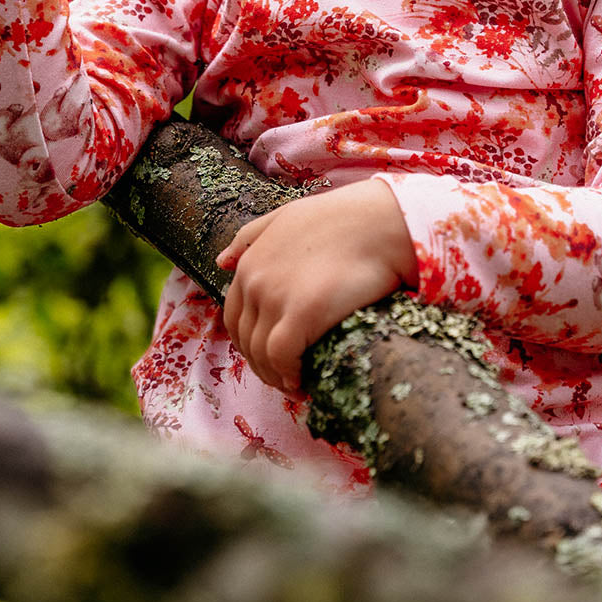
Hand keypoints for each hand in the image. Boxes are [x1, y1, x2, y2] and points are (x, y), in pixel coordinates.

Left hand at [217, 179, 418, 392]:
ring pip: (261, 353)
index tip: (270, 355)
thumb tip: (220, 261)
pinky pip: (281, 358)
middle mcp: (255, 281)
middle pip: (246, 339)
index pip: (234, 316)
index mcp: (250, 262)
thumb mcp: (286, 216)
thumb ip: (251, 236)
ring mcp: (276, 298)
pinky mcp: (301, 314)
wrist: (381, 222)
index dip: (249, 341)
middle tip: (285, 377)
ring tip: (296, 386)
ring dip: (275, 376)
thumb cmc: (343, 218)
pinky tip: (304, 382)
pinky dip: (289, 375)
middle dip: (261, 364)